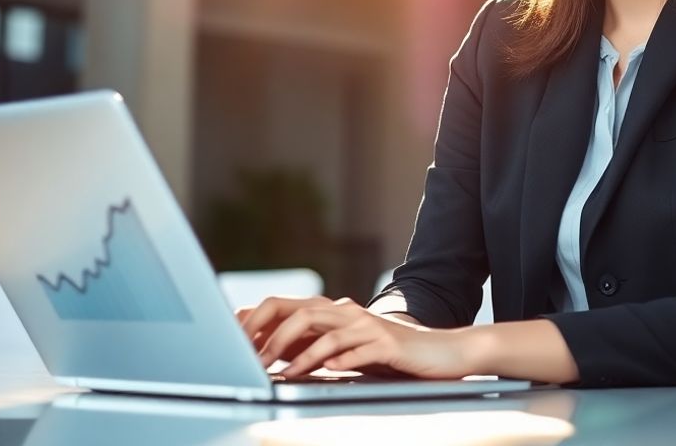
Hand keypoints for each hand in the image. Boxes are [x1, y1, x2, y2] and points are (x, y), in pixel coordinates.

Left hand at [235, 296, 478, 378]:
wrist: (442, 353)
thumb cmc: (391, 356)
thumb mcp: (348, 350)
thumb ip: (315, 348)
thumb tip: (272, 356)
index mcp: (335, 312)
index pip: (286, 306)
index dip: (259, 319)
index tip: (233, 340)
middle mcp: (348, 312)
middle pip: (299, 311)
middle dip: (269, 333)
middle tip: (248, 357)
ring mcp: (368, 325)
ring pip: (323, 328)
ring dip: (296, 350)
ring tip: (276, 370)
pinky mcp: (387, 343)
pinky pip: (356, 349)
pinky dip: (334, 359)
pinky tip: (320, 371)